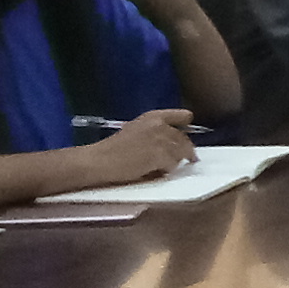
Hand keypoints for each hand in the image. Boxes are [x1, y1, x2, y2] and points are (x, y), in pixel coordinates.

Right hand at [70, 108, 198, 187]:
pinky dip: (166, 170)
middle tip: (187, 159)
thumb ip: (155, 132)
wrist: (100, 160)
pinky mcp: (159, 155)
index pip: (183, 116)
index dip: (187, 126)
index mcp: (153, 116)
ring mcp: (160, 140)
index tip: (189, 135)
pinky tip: (154, 171)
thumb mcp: (135, 130)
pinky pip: (173, 165)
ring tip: (161, 167)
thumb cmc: (113, 149)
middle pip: (185, 139)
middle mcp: (159, 125)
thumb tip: (173, 142)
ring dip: (174, 161)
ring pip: (181, 153)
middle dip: (184, 150)